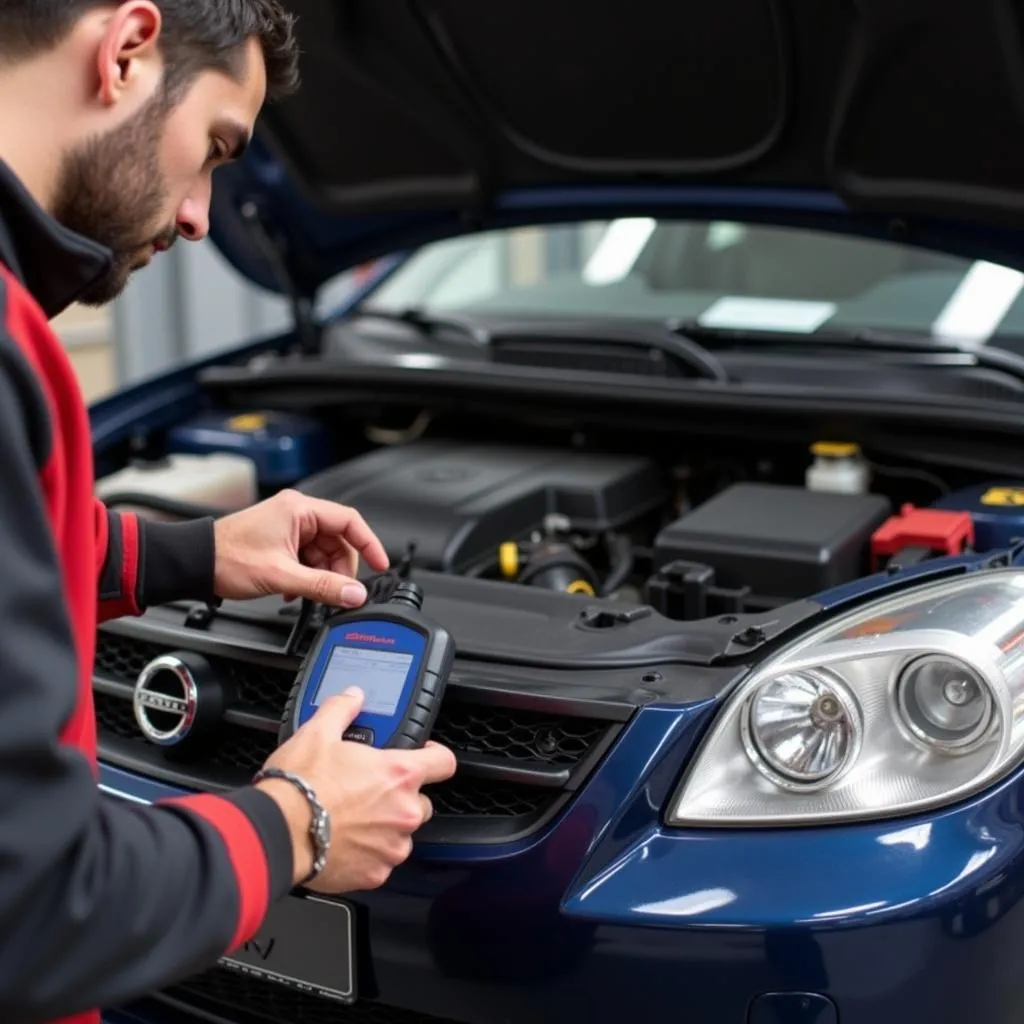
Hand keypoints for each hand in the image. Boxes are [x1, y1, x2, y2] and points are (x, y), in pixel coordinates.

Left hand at [212, 489, 388, 607]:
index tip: (380, 565)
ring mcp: (289, 526)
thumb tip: (354, 594)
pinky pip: (308, 557)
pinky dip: (307, 575)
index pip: (350, 522)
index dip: (370, 544)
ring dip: (320, 575)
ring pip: (324, 552)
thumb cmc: (227, 558)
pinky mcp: (281, 540)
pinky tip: (293, 589)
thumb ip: (322, 585)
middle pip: (339, 541)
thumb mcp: (281, 575)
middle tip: (335, 591)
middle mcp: (297, 513)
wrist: (194, 563)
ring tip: (305, 592)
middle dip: (339, 569)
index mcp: (300, 509)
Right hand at [256, 688, 457, 892]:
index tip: (426, 756)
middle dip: (401, 797)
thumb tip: (353, 697)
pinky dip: (368, 855)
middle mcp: (403, 811)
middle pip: (421, 802)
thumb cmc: (298, 786)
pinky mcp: (375, 874)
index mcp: (398, 774)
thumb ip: (342, 710)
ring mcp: (391, 845)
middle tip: (370, 792)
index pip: (443, 762)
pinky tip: (344, 842)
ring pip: (401, 835)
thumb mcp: (318, 733)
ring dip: (385, 828)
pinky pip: (381, 862)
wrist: (277, 832)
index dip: (435, 756)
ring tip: (353, 820)